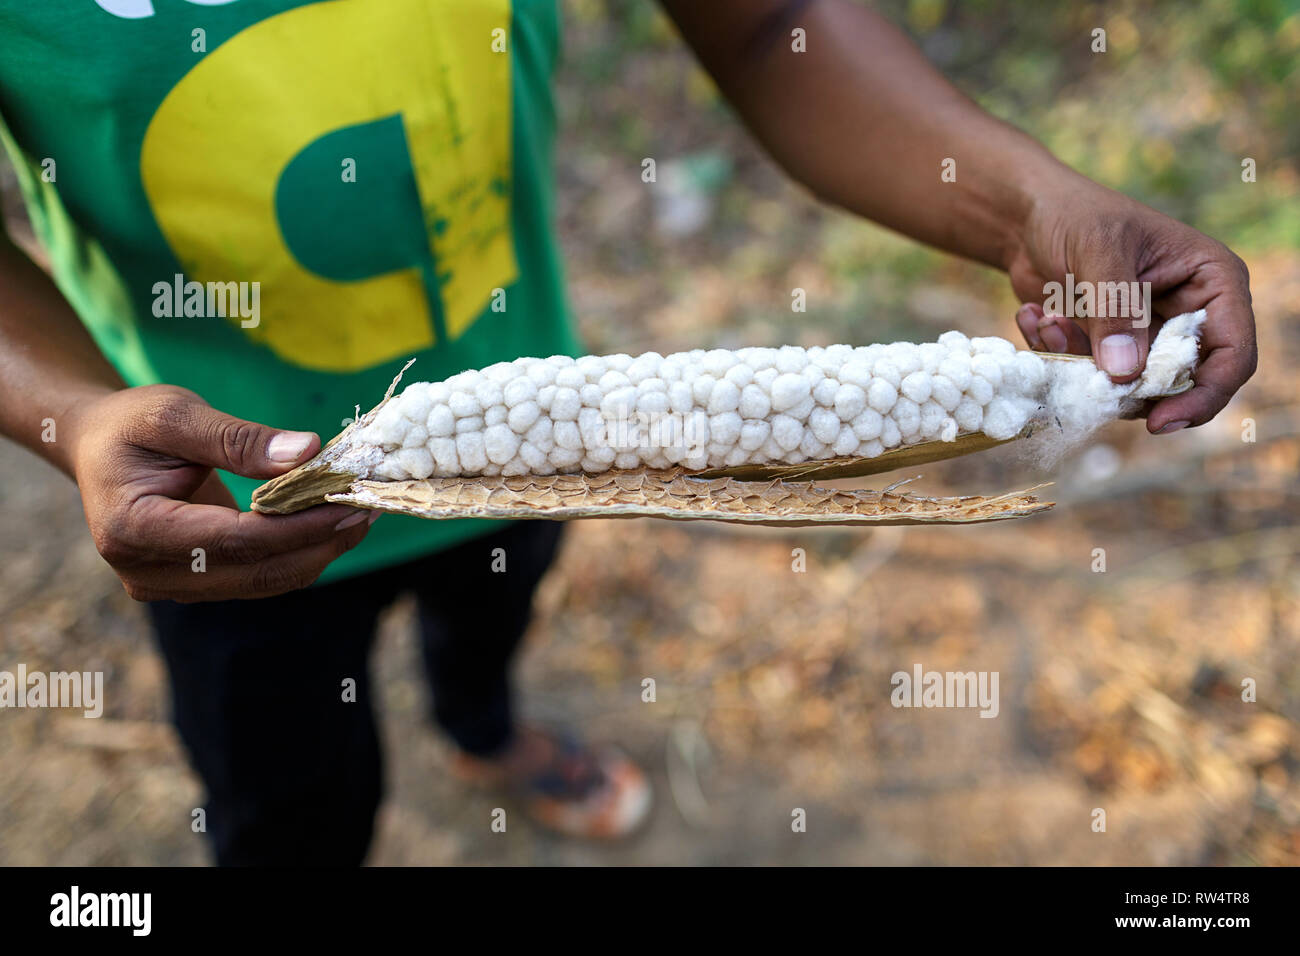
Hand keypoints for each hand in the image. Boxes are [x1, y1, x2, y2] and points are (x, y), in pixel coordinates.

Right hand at [68, 385, 374, 601]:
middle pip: (253, 572)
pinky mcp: (193, 584)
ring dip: (317, 551)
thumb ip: (238, 439)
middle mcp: (147, 572)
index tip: (346, 501)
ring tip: (361, 513)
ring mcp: (169, 586)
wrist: (98, 446)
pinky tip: (331, 523)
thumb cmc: (131, 424)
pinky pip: (256, 576)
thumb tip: (308, 452)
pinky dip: (298, 552)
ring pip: (262, 582)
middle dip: (318, 543)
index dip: (296, 526)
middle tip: (370, 507)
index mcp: (132, 529)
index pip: (232, 541)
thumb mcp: (175, 414)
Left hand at [1005, 176, 1256, 432]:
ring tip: (1047, 321)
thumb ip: (1115, 312)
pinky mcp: (1109, 351)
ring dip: (1080, 368)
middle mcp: (1189, 316)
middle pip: (1180, 384)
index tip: (1159, 421)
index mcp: (1212, 283)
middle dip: (1125, 388)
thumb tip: (1126, 375)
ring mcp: (1148, 337)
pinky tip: (1036, 316)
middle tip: (1081, 375)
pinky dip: (1058, 360)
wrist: (1028, 219)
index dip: (1204, 395)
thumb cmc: (1076, 216)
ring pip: (1128, 389)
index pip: (1233, 355)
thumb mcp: (1098, 252)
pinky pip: (1090, 380)